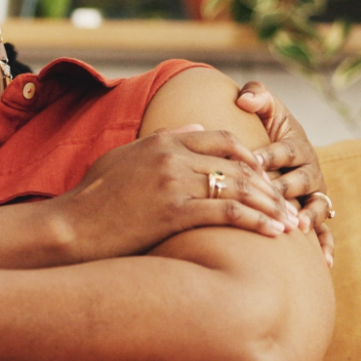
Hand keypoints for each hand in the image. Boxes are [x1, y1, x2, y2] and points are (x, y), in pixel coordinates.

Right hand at [50, 125, 299, 259]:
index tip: (264, 175)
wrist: (70, 227)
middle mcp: (173, 156)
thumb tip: (193, 126)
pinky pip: (228, 212)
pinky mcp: (174, 211)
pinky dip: (256, 221)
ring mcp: (174, 182)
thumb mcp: (122, 157)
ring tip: (290, 223)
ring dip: (271, 205)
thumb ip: (161, 139)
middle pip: (237, 164)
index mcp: (162, 141)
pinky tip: (274, 234)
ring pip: (239, 187)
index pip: (220, 138)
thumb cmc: (90, 198)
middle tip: (289, 203)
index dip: (248, 155)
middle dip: (269, 185)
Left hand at [236, 81, 335, 266]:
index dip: (270, 155)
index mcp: (297, 146)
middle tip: (273, 197)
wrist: (277, 153)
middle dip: (287, 189)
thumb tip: (245, 98)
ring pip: (317, 207)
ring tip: (299, 228)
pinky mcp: (315, 216)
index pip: (285, 150)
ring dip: (309, 217)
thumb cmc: (267, 130)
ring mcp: (315, 196)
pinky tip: (323, 263)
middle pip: (301, 181)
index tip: (254, 162)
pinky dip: (325, 246)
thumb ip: (257, 95)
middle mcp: (310, 171)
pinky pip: (325, 233)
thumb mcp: (266, 111)